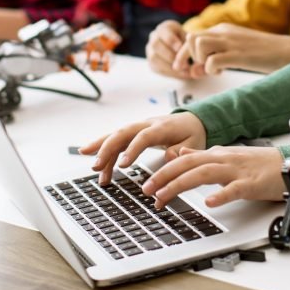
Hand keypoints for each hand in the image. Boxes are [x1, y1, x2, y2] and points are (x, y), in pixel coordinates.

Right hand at [78, 113, 206, 185]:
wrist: (192, 120)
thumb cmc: (192, 133)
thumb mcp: (195, 143)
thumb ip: (183, 150)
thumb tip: (170, 156)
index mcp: (162, 127)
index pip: (143, 137)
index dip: (132, 150)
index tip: (123, 166)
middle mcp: (146, 124)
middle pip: (123, 133)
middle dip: (107, 148)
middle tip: (97, 165)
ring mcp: (138, 128)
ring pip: (116, 136)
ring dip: (102, 150)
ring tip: (94, 169)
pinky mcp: (134, 134)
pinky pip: (118, 141)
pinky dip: (106, 152)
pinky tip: (99, 167)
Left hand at [141, 145, 285, 208]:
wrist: (289, 164)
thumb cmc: (258, 164)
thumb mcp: (226, 156)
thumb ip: (203, 156)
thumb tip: (179, 153)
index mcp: (216, 154)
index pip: (184, 159)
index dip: (164, 171)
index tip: (148, 184)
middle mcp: (223, 159)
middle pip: (188, 164)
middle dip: (164, 176)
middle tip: (147, 191)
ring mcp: (236, 170)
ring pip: (204, 174)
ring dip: (181, 185)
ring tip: (164, 197)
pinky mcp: (251, 183)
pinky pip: (234, 189)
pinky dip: (221, 194)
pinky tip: (209, 203)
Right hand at [145, 20, 190, 78]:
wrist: (181, 49)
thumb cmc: (187, 42)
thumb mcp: (189, 38)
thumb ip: (190, 43)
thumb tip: (192, 52)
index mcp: (164, 28)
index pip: (164, 32)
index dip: (172, 41)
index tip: (181, 48)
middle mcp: (154, 37)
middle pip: (155, 44)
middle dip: (170, 55)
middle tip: (185, 64)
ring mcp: (150, 50)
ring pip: (154, 58)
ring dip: (170, 66)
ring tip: (185, 71)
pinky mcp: (151, 62)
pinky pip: (157, 68)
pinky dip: (170, 73)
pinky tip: (181, 74)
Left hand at [181, 24, 289, 76]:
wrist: (287, 51)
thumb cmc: (261, 53)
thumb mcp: (234, 49)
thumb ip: (214, 56)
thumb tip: (193, 70)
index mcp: (223, 29)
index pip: (191, 35)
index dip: (184, 53)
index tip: (185, 68)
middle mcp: (224, 32)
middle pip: (191, 38)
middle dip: (189, 56)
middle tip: (200, 69)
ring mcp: (231, 43)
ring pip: (199, 45)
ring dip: (200, 60)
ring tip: (212, 69)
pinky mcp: (239, 55)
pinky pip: (213, 61)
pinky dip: (211, 69)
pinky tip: (222, 72)